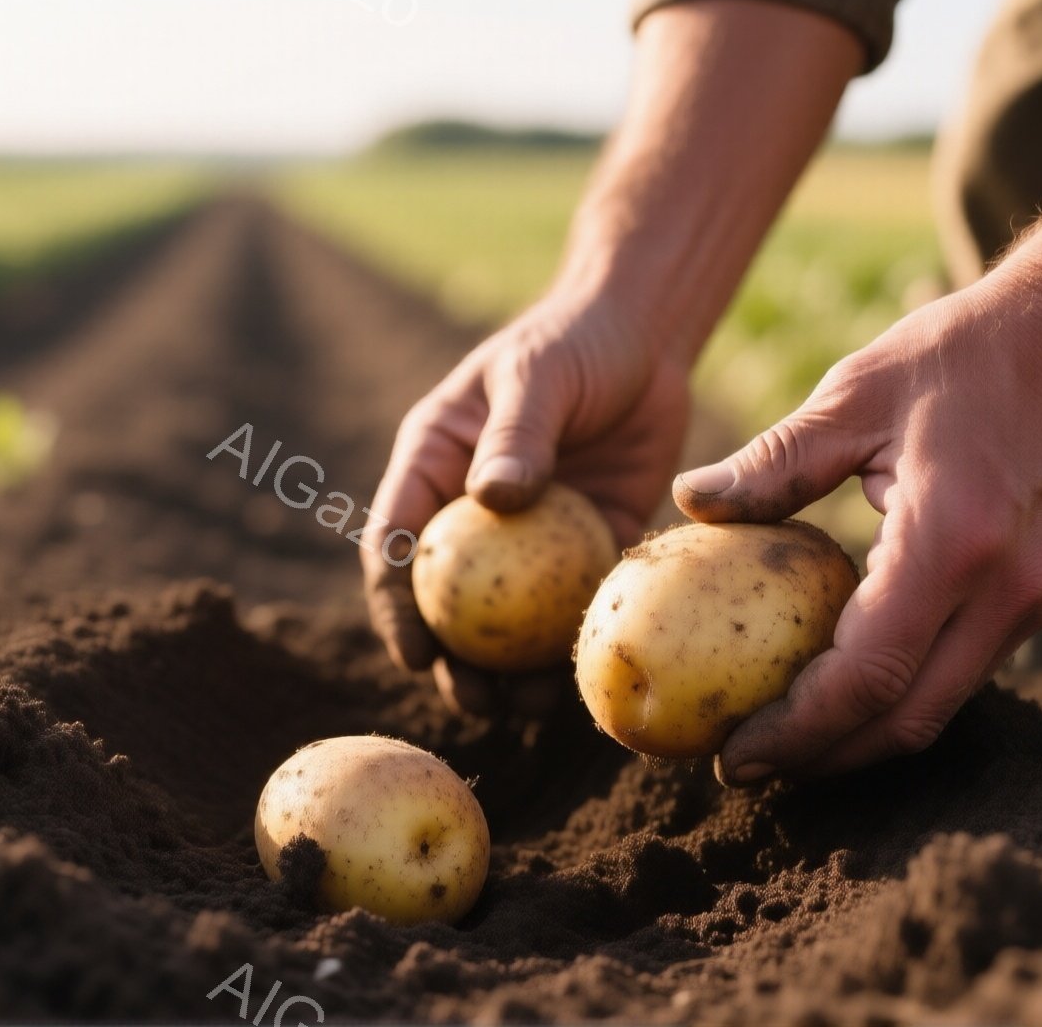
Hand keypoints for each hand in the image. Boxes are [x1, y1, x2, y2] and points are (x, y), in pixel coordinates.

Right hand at [361, 290, 690, 717]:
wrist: (646, 333)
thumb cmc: (572, 341)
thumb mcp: (537, 378)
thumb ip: (516, 435)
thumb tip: (493, 500)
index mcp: (433, 470)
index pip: (395, 548)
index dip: (396, 608)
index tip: (415, 654)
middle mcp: (473, 514)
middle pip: (447, 604)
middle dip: (452, 661)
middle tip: (477, 701)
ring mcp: (531, 539)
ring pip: (511, 621)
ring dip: (513, 669)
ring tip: (530, 707)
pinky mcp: (588, 546)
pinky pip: (575, 607)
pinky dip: (574, 644)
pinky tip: (586, 679)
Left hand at [673, 267, 1041, 778]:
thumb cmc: (957, 353)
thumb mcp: (852, 394)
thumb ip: (772, 463)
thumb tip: (686, 501)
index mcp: (953, 542)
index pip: (868, 676)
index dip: (796, 731)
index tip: (730, 754)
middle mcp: (1007, 590)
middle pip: (906, 719)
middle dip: (821, 758)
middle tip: (741, 767)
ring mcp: (1035, 600)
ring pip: (939, 707)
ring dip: (858, 737)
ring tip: (778, 740)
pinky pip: (960, 671)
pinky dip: (896, 697)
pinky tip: (835, 689)